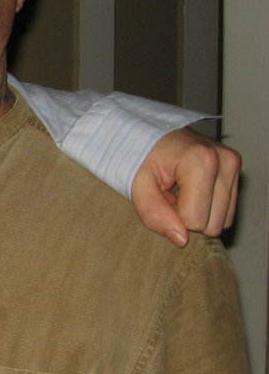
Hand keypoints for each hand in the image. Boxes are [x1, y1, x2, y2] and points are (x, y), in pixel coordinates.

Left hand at [131, 128, 239, 246]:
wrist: (150, 133)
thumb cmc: (141, 157)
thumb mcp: (137, 185)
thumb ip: (154, 214)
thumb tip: (182, 240)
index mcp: (200, 161)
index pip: (195, 220)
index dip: (173, 217)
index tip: (162, 198)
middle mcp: (225, 161)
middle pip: (213, 224)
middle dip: (187, 217)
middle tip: (171, 196)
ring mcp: (233, 163)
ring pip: (223, 221)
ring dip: (199, 213)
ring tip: (181, 192)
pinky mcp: (236, 168)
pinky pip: (228, 211)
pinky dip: (208, 207)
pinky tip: (193, 191)